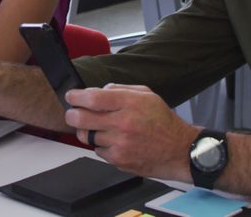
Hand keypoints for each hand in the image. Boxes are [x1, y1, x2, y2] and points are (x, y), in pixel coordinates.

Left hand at [64, 84, 198, 180]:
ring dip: (88, 131)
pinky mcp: (119, 160)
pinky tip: (115, 141)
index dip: (76, 96)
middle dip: (72, 114)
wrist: (179, 150)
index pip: (93, 98)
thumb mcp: (147, 95)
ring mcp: (120, 144)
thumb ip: (121, 89)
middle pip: (81, 118)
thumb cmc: (163, 122)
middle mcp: (123, 124)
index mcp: (130, 104)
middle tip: (73, 113)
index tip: (71, 96)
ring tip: (101, 127)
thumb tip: (99, 90)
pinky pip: (97, 151)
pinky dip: (101, 145)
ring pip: (86, 136)